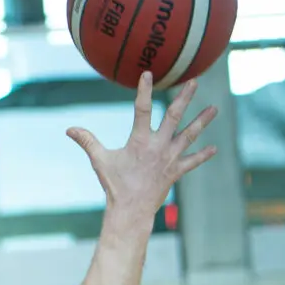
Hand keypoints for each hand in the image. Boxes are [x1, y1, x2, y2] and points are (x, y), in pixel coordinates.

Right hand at [67, 72, 216, 221]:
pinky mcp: (175, 172)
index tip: (148, 73)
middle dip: (185, 98)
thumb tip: (69, 129)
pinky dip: (202, 156)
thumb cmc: (115, 186)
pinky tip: (214, 148)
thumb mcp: (100, 161)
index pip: (142, 109)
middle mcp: (158, 146)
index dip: (144, 90)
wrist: (131, 211)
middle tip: (195, 81)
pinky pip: (192, 162)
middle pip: (174, 116)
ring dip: (202, 121)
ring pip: (189, 135)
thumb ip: (87, 141)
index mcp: (140, 140)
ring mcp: (169, 158)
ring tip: (214, 108)